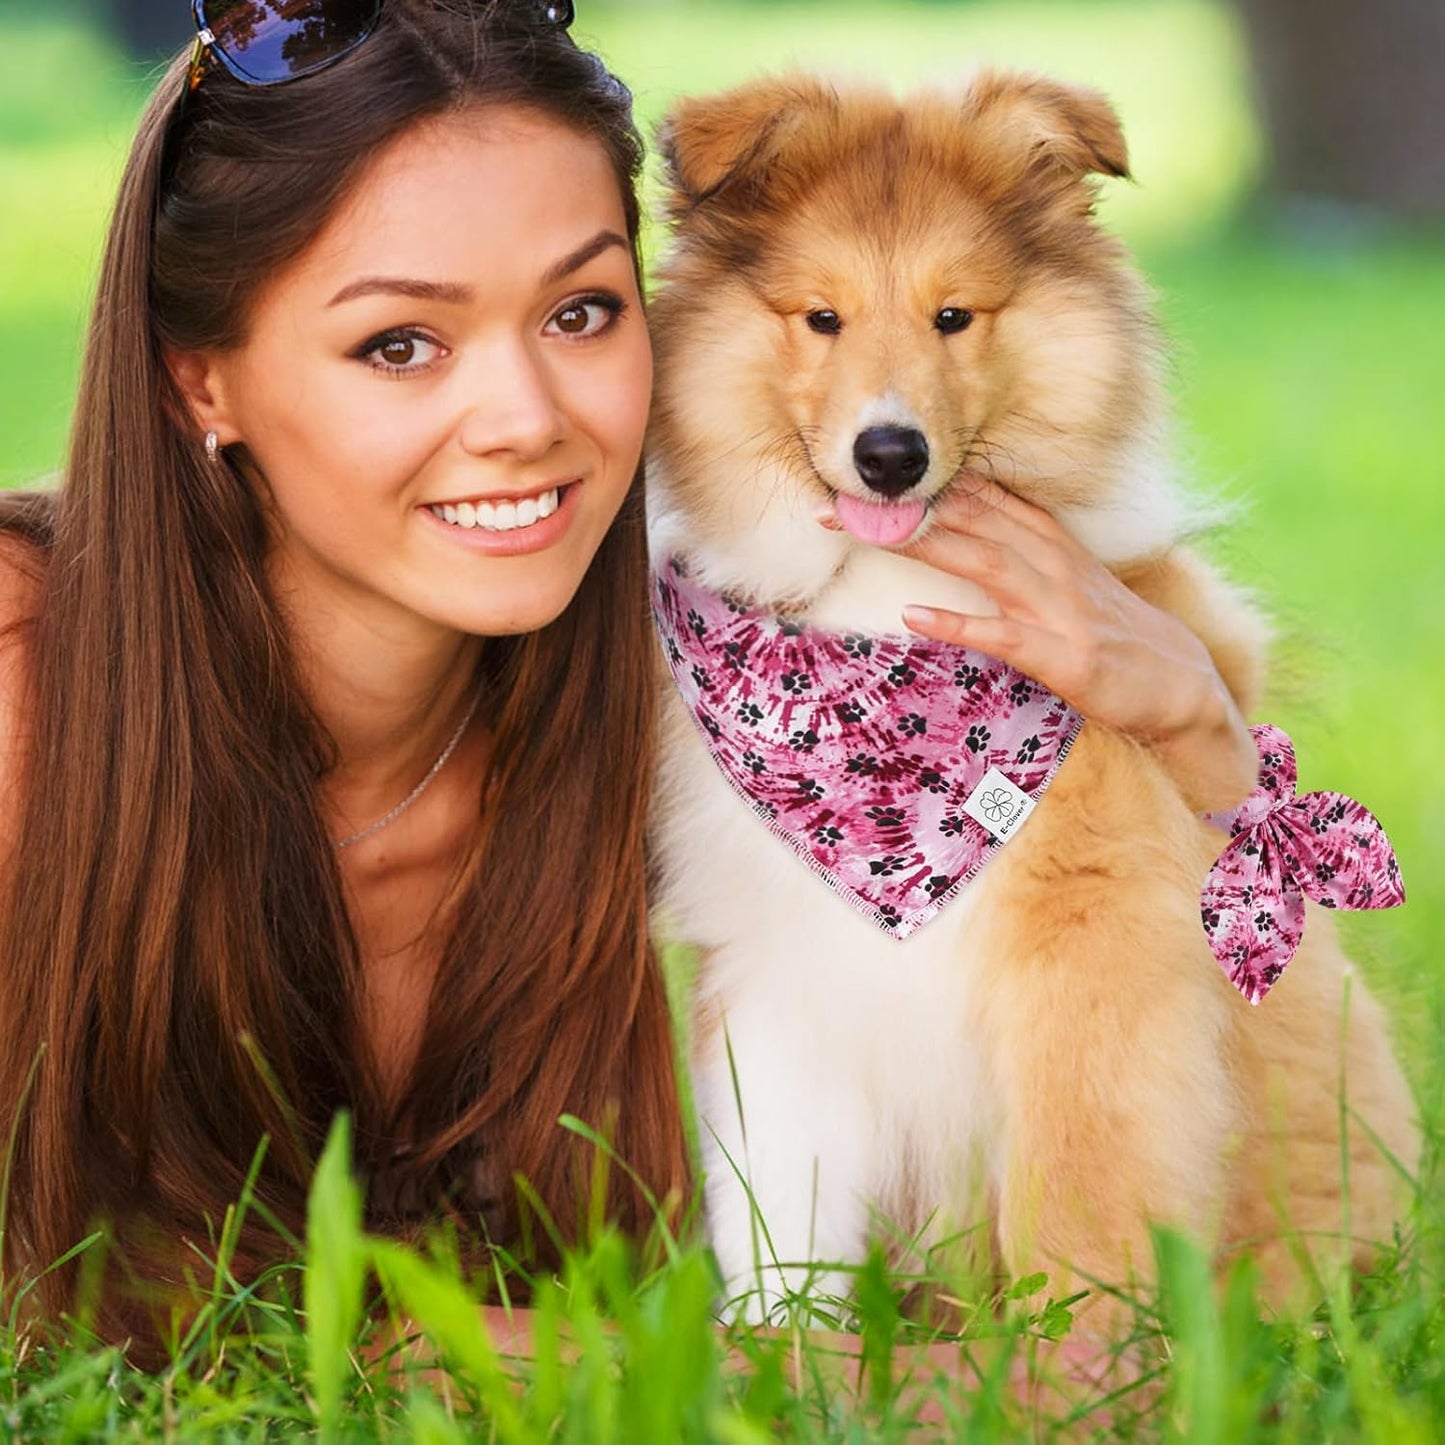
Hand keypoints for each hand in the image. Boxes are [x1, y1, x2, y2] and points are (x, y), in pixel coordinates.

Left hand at [832, 476, 1257, 811]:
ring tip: (864, 535)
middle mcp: (1050, 562)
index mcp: (1048, 541)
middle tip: (835, 502)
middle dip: (901, 509)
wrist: (1178, 684)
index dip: (920, 487)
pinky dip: (957, 622)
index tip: (861, 482)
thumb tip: (963, 530)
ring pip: (980, 560)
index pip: (977, 498)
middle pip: (968, 519)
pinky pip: (1000, 634)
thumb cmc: (1113, 634)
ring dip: (920, 544)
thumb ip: (1018, 553)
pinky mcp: (1061, 652)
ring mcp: (1056, 605)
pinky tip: (913, 614)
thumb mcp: (1065, 582)